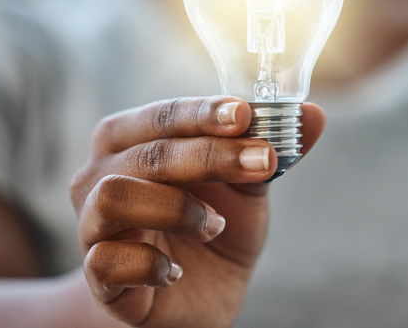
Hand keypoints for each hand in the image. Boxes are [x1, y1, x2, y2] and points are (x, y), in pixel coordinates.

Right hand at [70, 96, 324, 326]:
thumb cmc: (213, 225)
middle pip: (149, 153)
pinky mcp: (97, 275)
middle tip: (261, 162)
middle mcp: (100, 175)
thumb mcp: (248, 186)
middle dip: (210, 155)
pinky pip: (107, 260)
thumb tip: (315, 114)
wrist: (192, 295)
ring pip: (116, 196)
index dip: (203, 113)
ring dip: (177, 207)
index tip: (246, 115)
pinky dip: (151, 264)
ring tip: (213, 226)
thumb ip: (272, 149)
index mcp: (132, 141)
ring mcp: (93, 225)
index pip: (162, 115)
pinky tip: (176, 271)